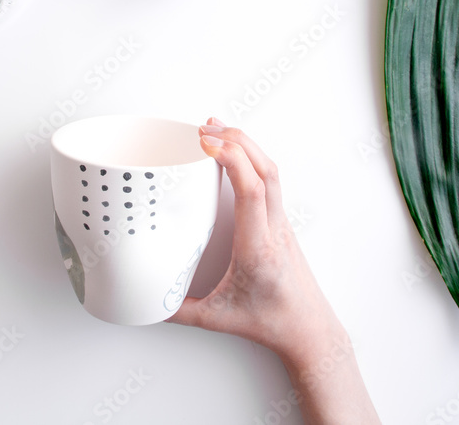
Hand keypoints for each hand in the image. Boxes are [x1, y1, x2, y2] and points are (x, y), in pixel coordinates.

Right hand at [169, 119, 336, 357]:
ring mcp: (281, 223)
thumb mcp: (217, 319)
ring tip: (216, 130)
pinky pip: (270, 180)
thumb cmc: (271, 322)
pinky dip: (252, 159)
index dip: (232, 160)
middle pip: (265, 170)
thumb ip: (178, 312)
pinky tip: (235, 153)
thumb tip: (149, 303)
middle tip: (204, 127)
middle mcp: (274, 229)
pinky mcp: (281, 223)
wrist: (309, 330)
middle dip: (235, 140)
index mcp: (258, 248)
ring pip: (271, 171)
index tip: (207, 143)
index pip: (252, 192)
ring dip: (246, 145)